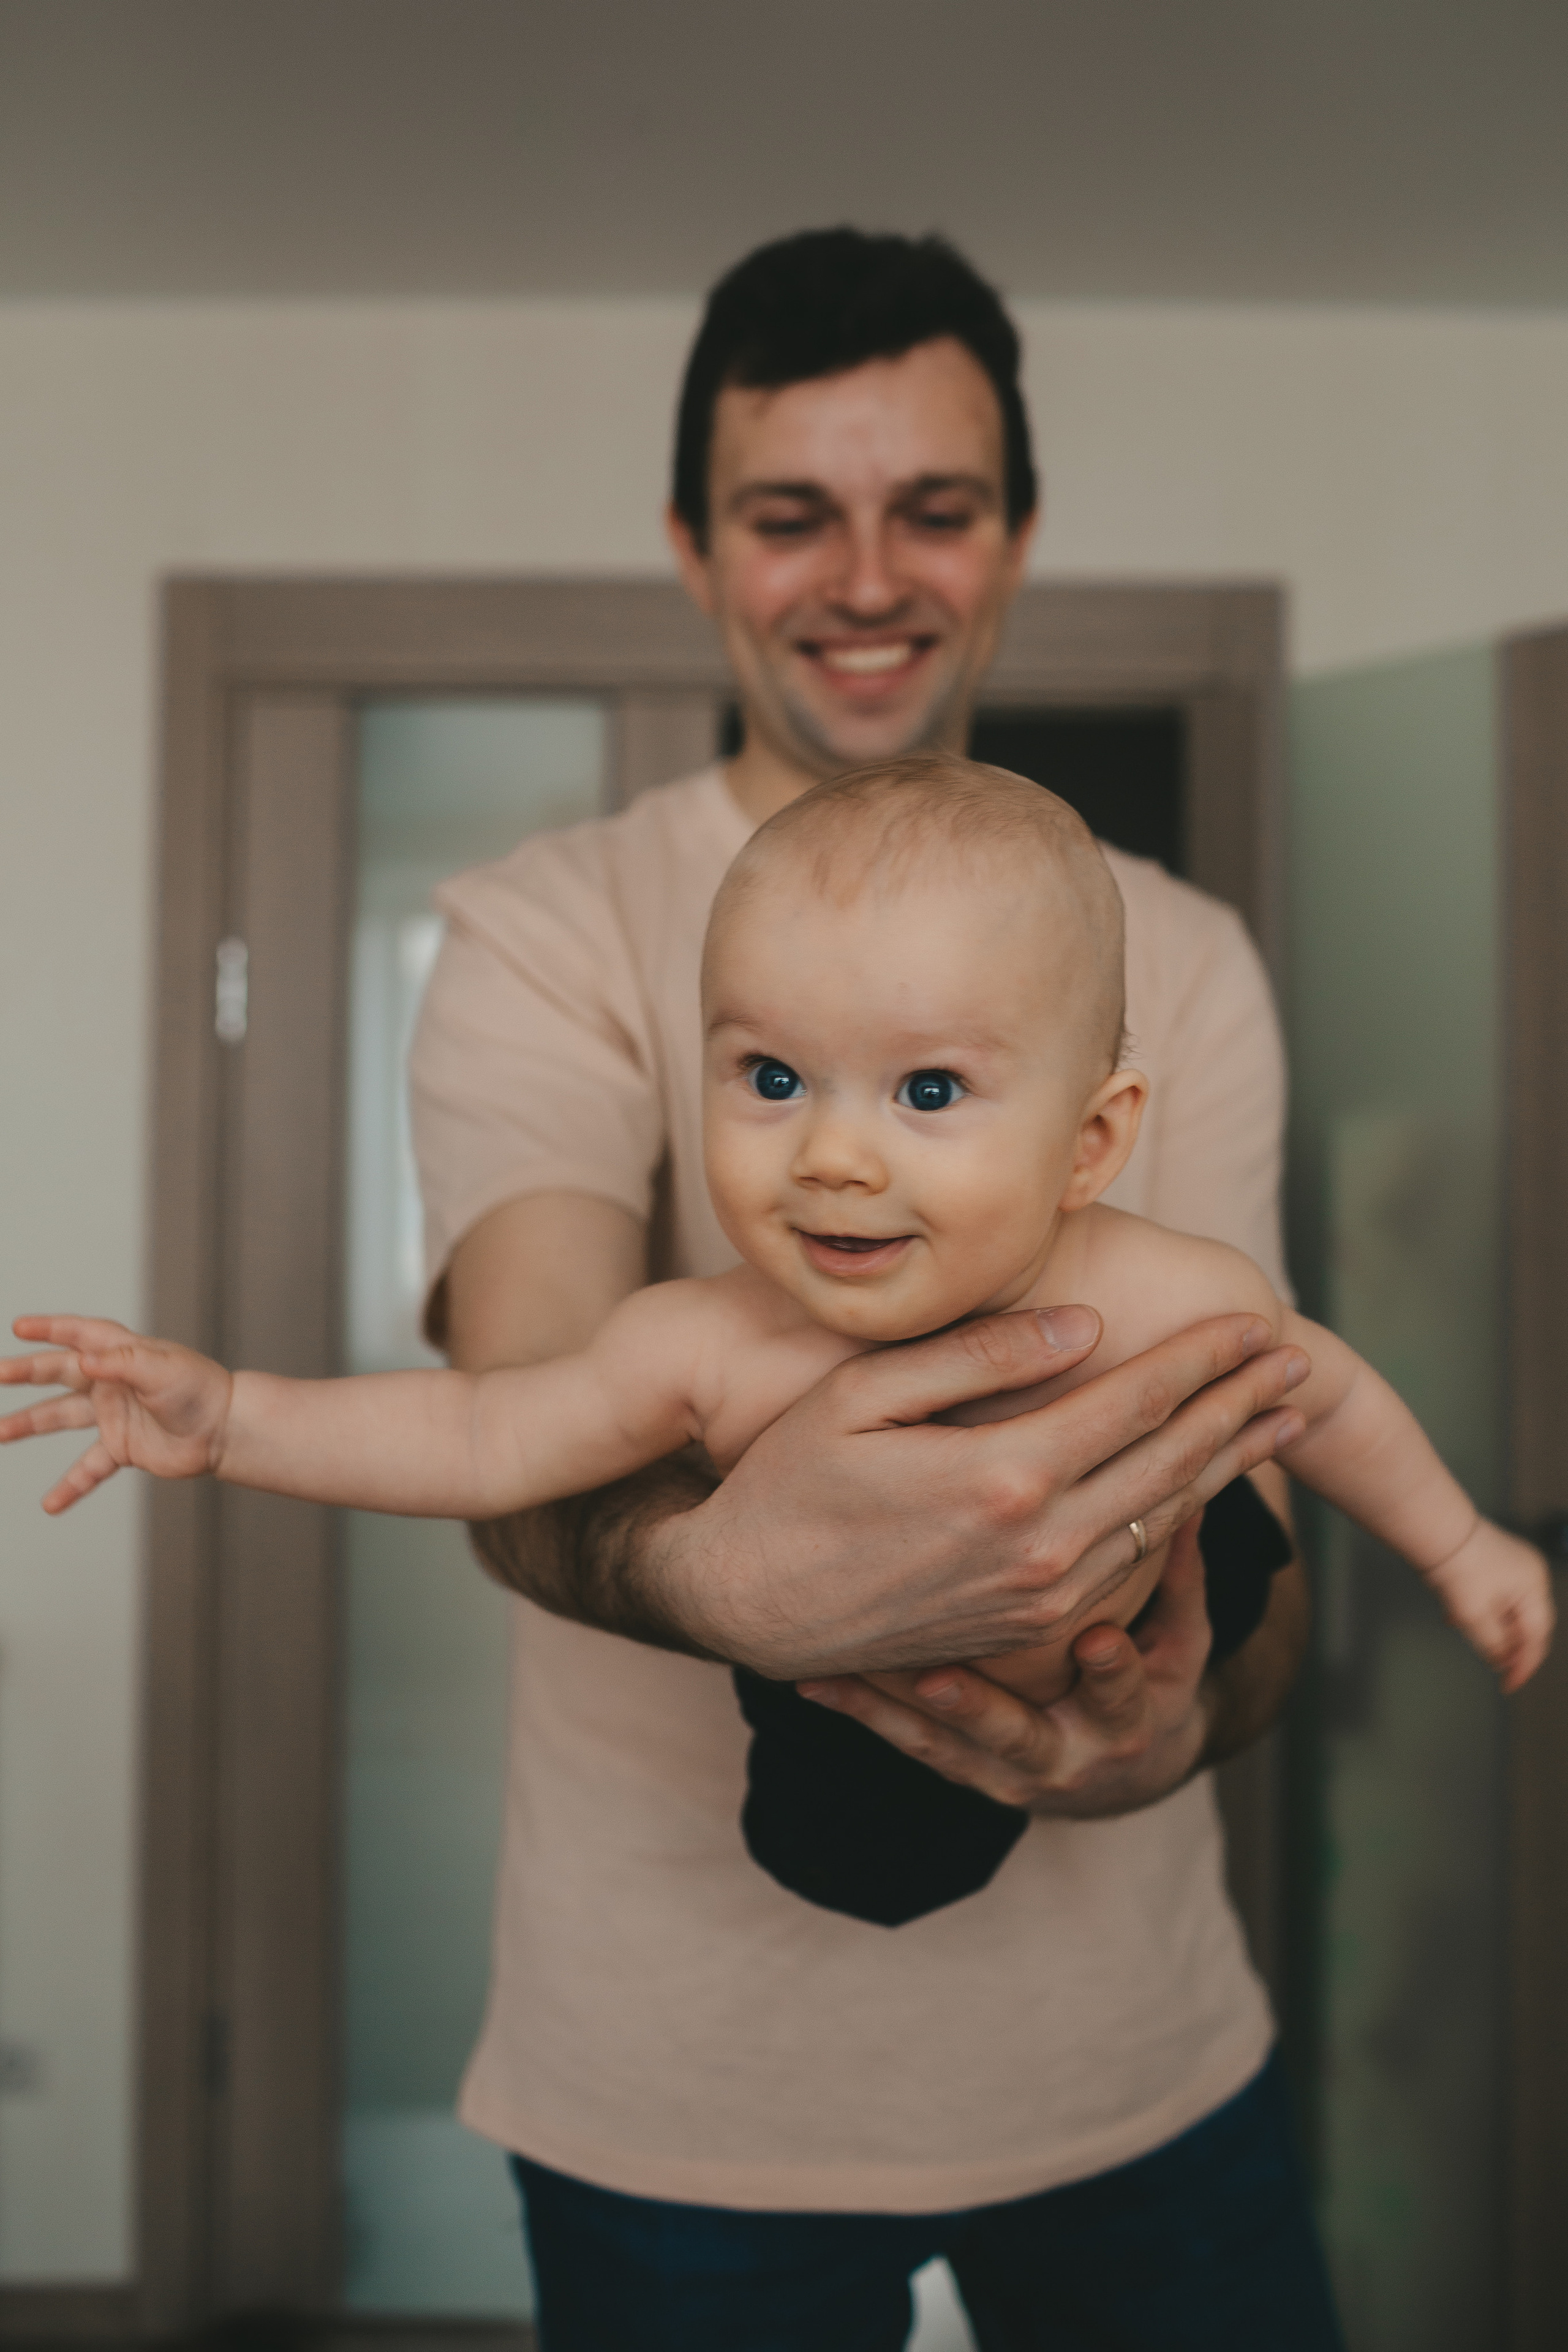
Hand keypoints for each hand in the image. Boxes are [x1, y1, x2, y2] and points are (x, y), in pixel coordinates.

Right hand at [0, 1315, 232, 1511]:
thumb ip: (122, 1363)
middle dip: (26, 1373)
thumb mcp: (162, 1369)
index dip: (51, 1328)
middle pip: (60, 1373)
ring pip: (62, 1417)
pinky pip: (88, 1468)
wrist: (225, 1431)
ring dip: (29, 1424)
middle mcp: (113, 1382)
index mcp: (123, 1354)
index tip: (20, 1327)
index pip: (81, 1335)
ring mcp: (114, 1415)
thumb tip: (83, 1360)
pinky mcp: (121, 1447)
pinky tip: (51, 1504)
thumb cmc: (200, 1391)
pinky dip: (70, 1485)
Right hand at [649, 1304, 1308, 1678]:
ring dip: (1228, 1465)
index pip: (1138, 1402)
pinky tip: (1202, 1488)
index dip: (1207, 1359)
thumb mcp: (862, 1396)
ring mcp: (1041, 1597)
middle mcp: (1041, 1546)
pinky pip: (1129, 1567)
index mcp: (1006, 1478)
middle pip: (1174, 1463)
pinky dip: (1178, 1519)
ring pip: (1164, 1521)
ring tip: (1276, 1420)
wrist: (746, 1606)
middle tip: (1294, 1361)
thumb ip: (979, 1356)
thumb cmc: (787, 1484)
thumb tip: (1084, 1325)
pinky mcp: (1029, 1626)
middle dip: (1242, 1406)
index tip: (1260, 1323)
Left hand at [799, 1514, 1218, 1814]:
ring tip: (842, 1675)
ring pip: (941, 1745)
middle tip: (939, 1680)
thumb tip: (1192, 1492)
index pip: (1125, 1692)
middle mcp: (1061, 1756)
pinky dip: (859, 1710)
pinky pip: (900, 1740)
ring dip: (892, 1710)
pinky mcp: (955, 1766)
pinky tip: (812, 1681)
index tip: (1094, 1643)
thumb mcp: (1182, 1638)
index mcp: (1126, 1717)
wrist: (1117, 1770)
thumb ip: (1181, 1570)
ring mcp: (1001, 1770)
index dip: (1113, 1673)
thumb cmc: (1150, 1676)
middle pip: (1019, 1738)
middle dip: (979, 1711)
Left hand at [1426, 1518, 1553, 1692]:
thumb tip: (1501, 1661)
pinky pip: (1497, 1594)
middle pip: (1528, 1623)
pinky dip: (1483, 1610)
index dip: (1524, 1665)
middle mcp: (1531, 1575)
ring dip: (1493, 1628)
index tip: (1509, 1684)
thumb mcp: (1474, 1616)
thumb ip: (1492, 1644)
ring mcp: (1516, 1565)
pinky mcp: (1497, 1560)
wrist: (1434, 1528)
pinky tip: (1459, 1617)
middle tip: (1495, 1666)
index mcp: (1534, 1588)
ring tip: (1470, 1635)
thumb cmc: (1456, 1564)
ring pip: (1510, 1610)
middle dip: (1510, 1646)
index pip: (1537, 1637)